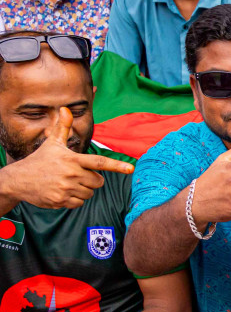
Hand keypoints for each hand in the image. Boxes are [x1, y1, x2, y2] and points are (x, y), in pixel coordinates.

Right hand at [0, 109, 133, 208]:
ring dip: (83, 190)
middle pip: (98, 182)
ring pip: (90, 193)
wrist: (19, 179)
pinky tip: (62, 192)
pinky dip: (74, 199)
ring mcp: (66, 188)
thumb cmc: (40, 160)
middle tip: (76, 175)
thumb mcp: (52, 143)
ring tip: (66, 183)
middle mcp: (71, 174)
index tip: (131, 169)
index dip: (117, 165)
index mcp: (72, 159)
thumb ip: (63, 127)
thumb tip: (65, 109)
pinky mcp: (61, 201)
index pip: (99, 162)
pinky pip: (80, 203)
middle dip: (92, 180)